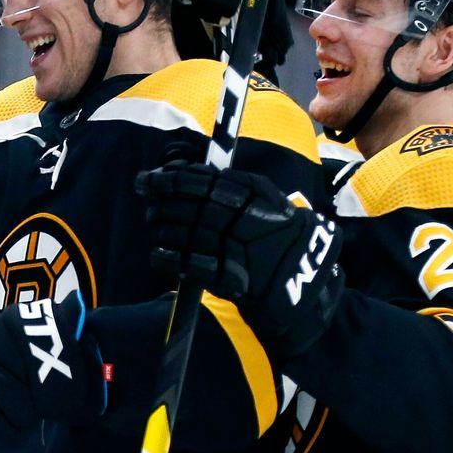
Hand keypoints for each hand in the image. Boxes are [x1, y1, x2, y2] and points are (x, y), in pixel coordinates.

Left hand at [140, 163, 341, 357]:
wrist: (302, 278)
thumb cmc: (274, 234)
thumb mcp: (262, 199)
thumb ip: (223, 185)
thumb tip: (174, 171)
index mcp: (258, 196)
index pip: (208, 182)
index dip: (174, 179)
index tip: (150, 179)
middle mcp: (251, 221)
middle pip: (198, 207)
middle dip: (167, 203)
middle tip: (150, 204)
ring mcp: (243, 252)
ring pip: (194, 234)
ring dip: (167, 228)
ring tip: (155, 225)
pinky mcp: (234, 280)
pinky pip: (196, 267)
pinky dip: (172, 259)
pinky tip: (157, 254)